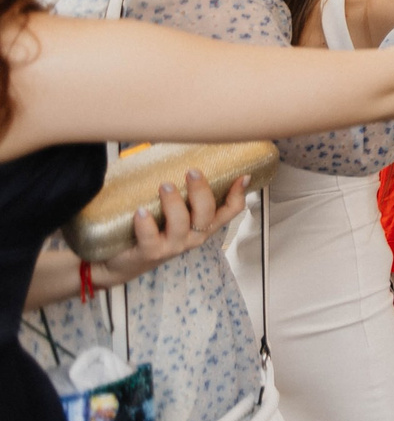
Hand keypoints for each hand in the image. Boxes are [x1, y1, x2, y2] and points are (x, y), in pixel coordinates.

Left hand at [112, 170, 249, 282]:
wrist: (124, 261)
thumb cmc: (152, 231)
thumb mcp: (175, 215)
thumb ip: (184, 195)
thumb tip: (181, 159)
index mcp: (204, 226)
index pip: (230, 211)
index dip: (239, 194)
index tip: (242, 176)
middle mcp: (193, 236)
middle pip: (207, 213)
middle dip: (201, 191)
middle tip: (191, 171)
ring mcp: (173, 246)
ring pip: (181, 223)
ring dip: (174, 202)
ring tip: (165, 186)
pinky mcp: (151, 252)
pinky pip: (150, 236)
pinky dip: (146, 222)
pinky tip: (141, 211)